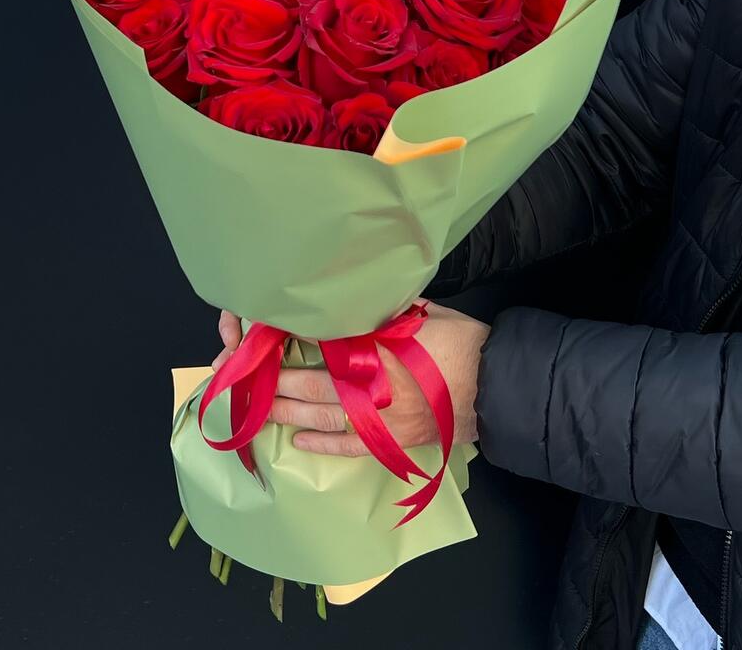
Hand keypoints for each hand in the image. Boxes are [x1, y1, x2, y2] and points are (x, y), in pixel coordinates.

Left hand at [212, 302, 489, 455]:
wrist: (497, 386)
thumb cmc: (461, 342)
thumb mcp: (423, 311)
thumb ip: (386, 309)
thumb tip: (359, 296)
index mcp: (377, 347)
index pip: (324, 341)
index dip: (292, 339)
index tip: (263, 335)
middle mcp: (372, 383)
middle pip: (313, 380)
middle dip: (277, 379)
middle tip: (244, 377)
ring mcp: (380, 416)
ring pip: (323, 414)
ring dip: (288, 411)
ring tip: (258, 407)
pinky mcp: (392, 440)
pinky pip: (349, 446)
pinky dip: (322, 444)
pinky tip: (298, 440)